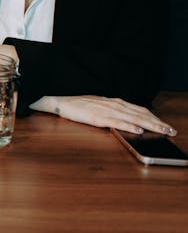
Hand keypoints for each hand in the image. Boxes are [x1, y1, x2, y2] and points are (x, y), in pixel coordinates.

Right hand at [29, 95, 177, 134]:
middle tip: (172, 131)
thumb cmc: (78, 104)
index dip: (154, 117)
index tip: (166, 125)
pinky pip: (116, 122)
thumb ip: (113, 111)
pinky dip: (129, 126)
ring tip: (162, 132)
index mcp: (115, 101)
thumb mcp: (99, 105)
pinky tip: (138, 131)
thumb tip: (127, 121)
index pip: (140, 109)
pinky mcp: (97, 117)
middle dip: (157, 123)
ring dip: (149, 125)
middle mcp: (114, 104)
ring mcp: (106, 110)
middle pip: (141, 114)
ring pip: (133, 118)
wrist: (60, 100)